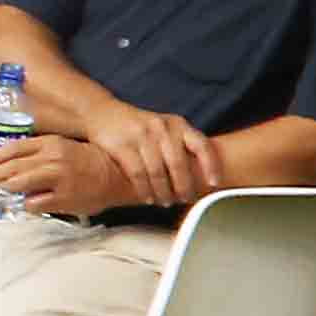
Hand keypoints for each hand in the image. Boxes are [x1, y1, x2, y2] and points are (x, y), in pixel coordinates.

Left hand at [0, 134, 137, 217]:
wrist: (119, 176)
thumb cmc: (90, 161)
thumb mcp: (63, 147)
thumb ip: (39, 152)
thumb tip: (11, 162)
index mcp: (51, 143)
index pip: (14, 149)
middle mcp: (52, 158)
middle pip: (11, 167)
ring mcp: (58, 178)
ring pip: (19, 183)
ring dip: (5, 188)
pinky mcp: (64, 197)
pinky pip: (34, 203)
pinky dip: (27, 205)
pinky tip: (27, 204)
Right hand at [89, 101, 222, 206]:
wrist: (102, 112)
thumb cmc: (137, 125)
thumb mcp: (163, 126)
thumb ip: (180, 143)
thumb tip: (200, 174)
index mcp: (177, 124)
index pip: (201, 145)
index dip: (211, 166)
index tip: (214, 184)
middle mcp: (161, 128)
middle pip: (178, 164)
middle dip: (183, 187)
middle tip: (185, 200)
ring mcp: (141, 136)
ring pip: (157, 172)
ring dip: (163, 192)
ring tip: (166, 202)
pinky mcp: (121, 145)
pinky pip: (137, 174)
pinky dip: (144, 190)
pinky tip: (148, 198)